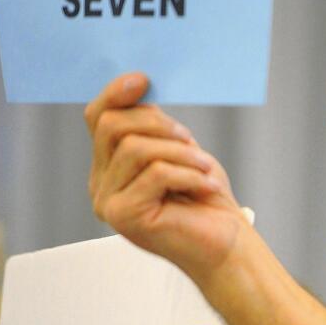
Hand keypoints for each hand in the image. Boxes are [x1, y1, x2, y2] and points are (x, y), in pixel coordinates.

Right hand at [85, 73, 245, 278]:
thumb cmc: (207, 198)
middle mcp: (101, 184)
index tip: (144, 80)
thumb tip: (139, 87)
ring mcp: (108, 203)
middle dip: (159, 124)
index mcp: (111, 166)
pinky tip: (207, 187)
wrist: (227, 244)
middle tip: (191, 141)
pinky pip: (156, 173)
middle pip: (112, 127)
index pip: (98, 118)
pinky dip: (189, 174)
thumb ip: (154, 126)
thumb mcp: (181, 150)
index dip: (116, 93)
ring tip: (206, 169)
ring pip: (136, 149)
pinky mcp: (125, 217)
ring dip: (182, 153)